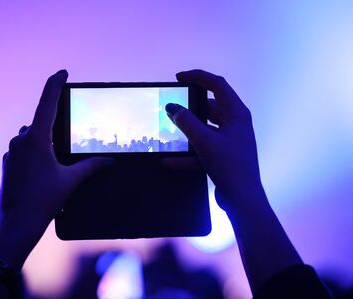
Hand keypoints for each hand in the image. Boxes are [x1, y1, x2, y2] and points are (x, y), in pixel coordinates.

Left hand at [0, 70, 110, 227]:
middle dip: (54, 121)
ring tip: (58, 155)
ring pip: (31, 135)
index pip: (47, 102)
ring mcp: (12, 151)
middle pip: (40, 120)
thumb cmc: (44, 200)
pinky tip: (45, 167)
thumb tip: (110, 160)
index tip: (63, 73)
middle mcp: (21, 140)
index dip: (55, 83)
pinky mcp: (9, 163)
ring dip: (44, 138)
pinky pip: (24, 148)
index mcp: (36, 138)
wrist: (17, 223)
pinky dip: (35, 150)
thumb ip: (91, 166)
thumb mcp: (71, 180)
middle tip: (70, 128)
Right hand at [166, 69, 262, 212]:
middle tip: (172, 105)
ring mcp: (230, 140)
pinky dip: (189, 152)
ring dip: (188, 130)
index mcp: (237, 114)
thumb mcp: (204, 141)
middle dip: (190, 106)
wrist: (242, 200)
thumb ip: (186, 122)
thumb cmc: (230, 167)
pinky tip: (170, 161)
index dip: (198, 77)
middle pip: (210, 106)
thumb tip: (172, 108)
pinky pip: (203, 147)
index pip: (218, 85)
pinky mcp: (224, 155)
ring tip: (169, 130)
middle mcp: (236, 124)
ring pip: (205, 128)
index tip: (179, 77)